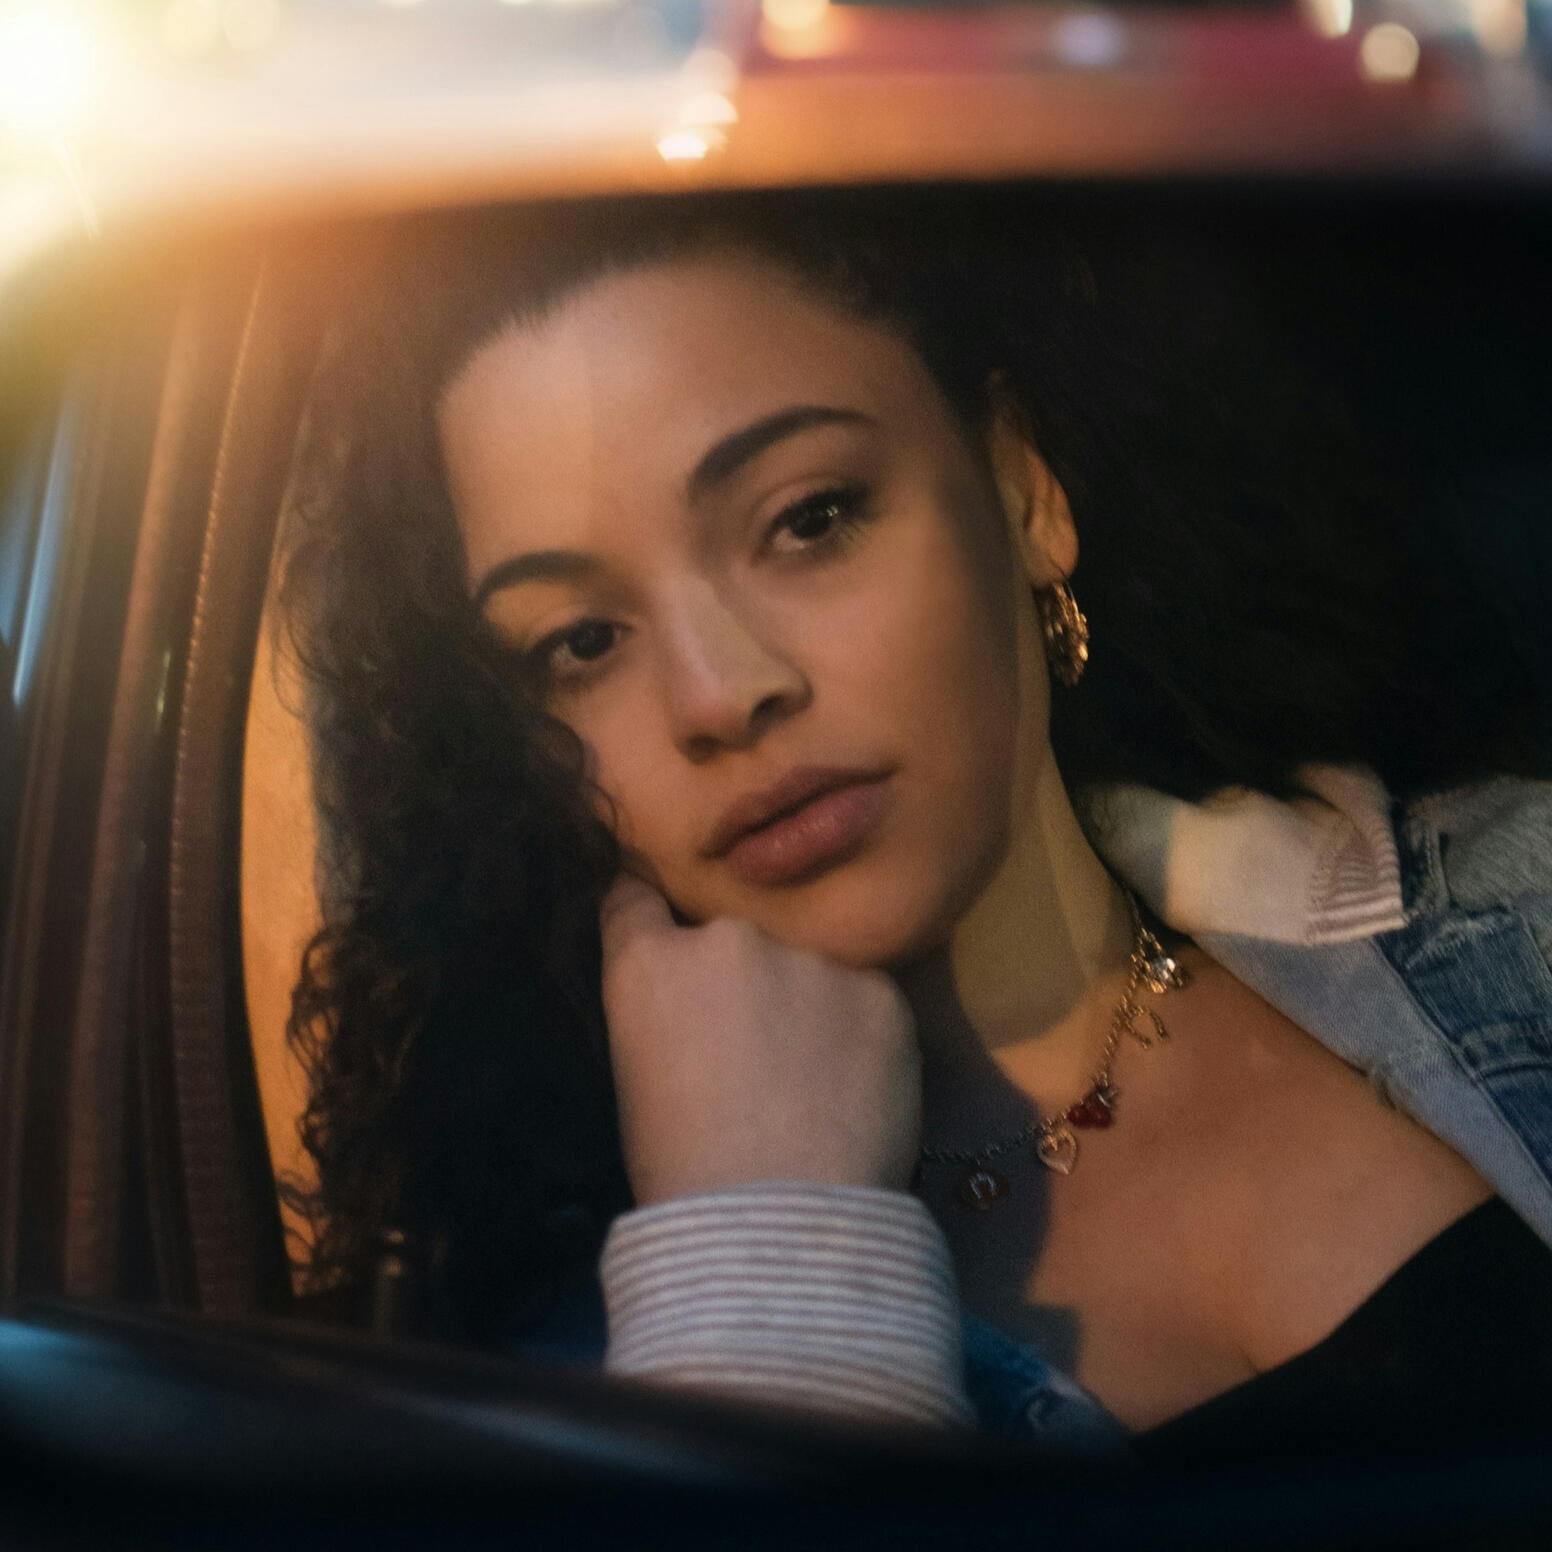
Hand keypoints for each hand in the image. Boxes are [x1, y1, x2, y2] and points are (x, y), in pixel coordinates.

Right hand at [599, 876, 921, 1204]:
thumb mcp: (636, 1084)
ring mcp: (810, 962)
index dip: (649, 917)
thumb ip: (661, 1019)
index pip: (634, 899)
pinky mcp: (881, 993)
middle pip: (731, 941)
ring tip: (813, 1085)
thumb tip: (690, 1013)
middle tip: (756, 1052)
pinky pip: (865, 1002)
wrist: (778, 1225)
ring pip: (806, 971)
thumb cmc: (684, 1176)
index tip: (662, 935)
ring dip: (806, 1006)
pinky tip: (856, 1093)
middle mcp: (728, 939)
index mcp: (650, 965)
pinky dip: (860, 1035)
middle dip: (740, 980)